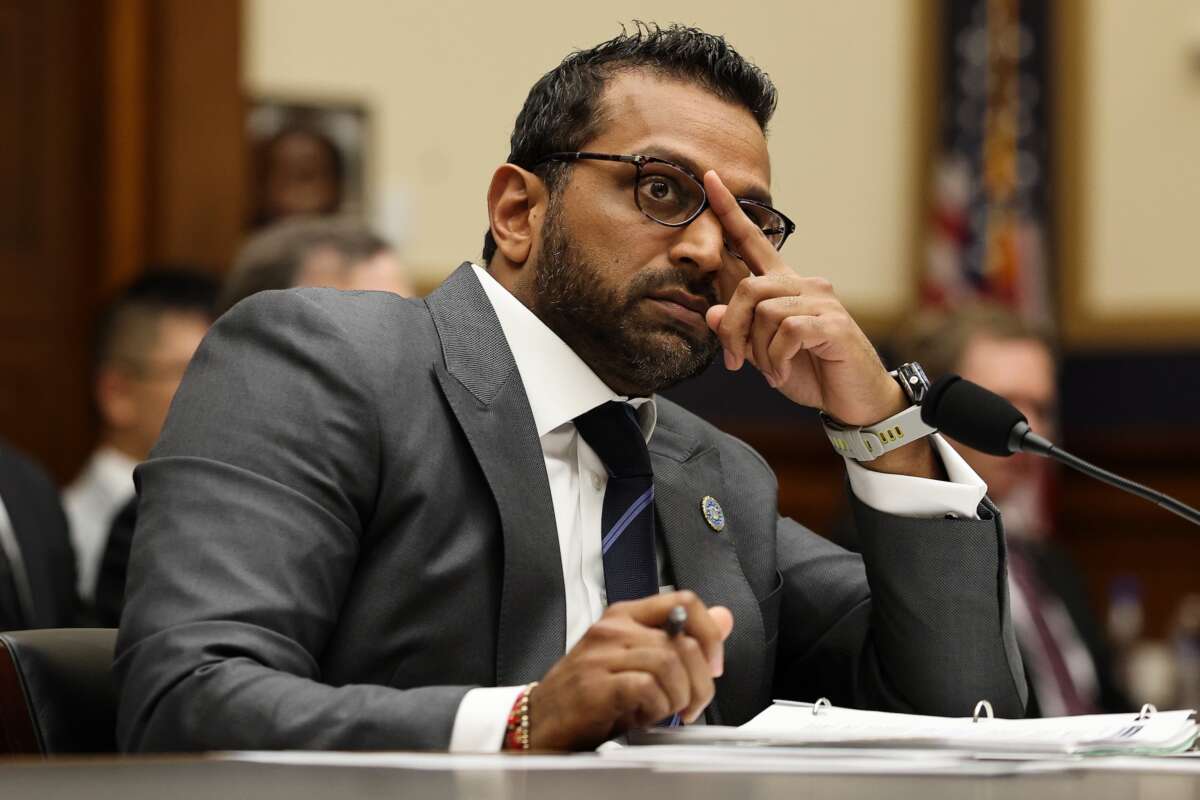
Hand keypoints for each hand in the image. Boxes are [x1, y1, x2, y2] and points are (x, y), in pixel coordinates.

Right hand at [529, 591, 733, 750]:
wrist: (542, 721)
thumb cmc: (591, 693)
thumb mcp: (641, 661)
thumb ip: (682, 640)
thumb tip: (724, 618)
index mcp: (626, 615)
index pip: (683, 601)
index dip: (709, 633)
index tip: (712, 664)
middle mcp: (613, 628)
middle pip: (683, 641)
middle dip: (700, 681)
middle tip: (692, 704)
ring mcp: (601, 654)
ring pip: (669, 663)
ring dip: (679, 697)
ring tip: (668, 711)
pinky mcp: (595, 684)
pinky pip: (646, 687)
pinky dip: (657, 708)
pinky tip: (646, 716)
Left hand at [702, 171, 936, 477]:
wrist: (855, 401)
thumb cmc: (810, 372)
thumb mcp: (764, 354)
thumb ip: (739, 332)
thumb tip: (712, 313)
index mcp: (786, 286)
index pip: (753, 242)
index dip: (730, 213)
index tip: (709, 181)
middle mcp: (805, 285)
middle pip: (746, 287)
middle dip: (731, 328)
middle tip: (733, 361)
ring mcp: (822, 301)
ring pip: (763, 310)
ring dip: (757, 349)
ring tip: (769, 371)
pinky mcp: (832, 323)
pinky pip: (786, 331)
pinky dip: (775, 358)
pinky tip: (781, 374)